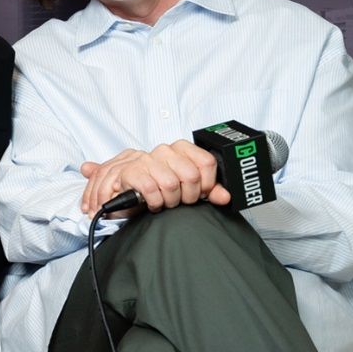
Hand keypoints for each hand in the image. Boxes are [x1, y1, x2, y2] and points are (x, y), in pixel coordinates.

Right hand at [79, 141, 228, 216]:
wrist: (127, 188)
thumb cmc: (159, 185)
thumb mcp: (187, 187)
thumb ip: (209, 190)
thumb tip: (225, 196)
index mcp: (181, 149)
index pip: (206, 162)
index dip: (208, 183)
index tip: (202, 193)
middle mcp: (165, 151)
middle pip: (191, 176)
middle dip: (188, 196)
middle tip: (181, 200)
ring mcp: (147, 159)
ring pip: (171, 184)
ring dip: (169, 201)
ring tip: (165, 201)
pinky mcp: (132, 172)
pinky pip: (152, 190)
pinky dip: (155, 203)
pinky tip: (153, 203)